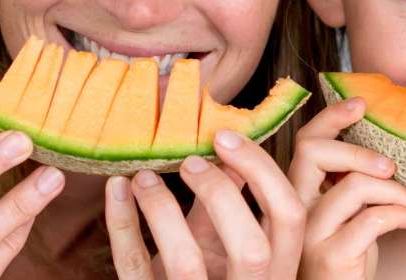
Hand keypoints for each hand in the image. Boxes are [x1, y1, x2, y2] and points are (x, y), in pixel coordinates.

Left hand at [104, 130, 304, 278]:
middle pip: (252, 248)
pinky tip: (117, 188)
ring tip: (144, 177)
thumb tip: (229, 150)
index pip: (288, 217)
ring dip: (162, 209)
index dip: (262, 172)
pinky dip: (122, 222)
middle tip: (189, 162)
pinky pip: (134, 265)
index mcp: (274, 270)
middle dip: (220, 194)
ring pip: (186, 263)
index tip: (226, 139)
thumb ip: (228, 207)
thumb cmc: (203, 277)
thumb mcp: (224, 248)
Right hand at [288, 98, 405, 279]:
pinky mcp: (331, 254)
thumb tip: (383, 147)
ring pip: (355, 185)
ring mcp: (310, 232)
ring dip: (395, 190)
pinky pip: (373, 218)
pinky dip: (402, 214)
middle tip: (392, 167)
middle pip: (315, 152)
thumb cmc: (348, 258)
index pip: (305, 142)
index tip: (362, 105)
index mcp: (297, 193)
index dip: (331, 117)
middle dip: (360, 151)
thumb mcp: (346, 214)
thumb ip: (349, 183)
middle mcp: (294, 209)